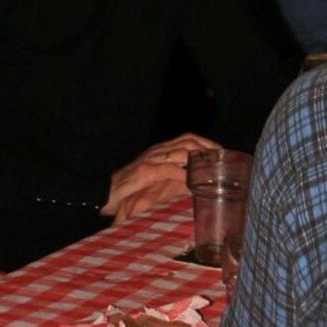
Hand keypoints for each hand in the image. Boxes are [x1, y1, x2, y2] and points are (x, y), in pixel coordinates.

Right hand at [101, 133, 216, 223]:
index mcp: (160, 150)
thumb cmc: (127, 187)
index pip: (188, 138)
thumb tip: (192, 186)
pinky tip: (193, 182)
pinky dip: (183, 175)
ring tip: (214, 169)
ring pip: (182, 152)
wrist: (101, 188)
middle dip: (209, 149)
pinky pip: (168, 170)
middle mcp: (157, 151)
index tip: (223, 152)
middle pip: (189, 141)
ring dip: (200, 160)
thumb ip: (169, 178)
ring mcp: (151, 159)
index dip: (206, 142)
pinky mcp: (144, 172)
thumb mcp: (152, 178)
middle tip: (224, 160)